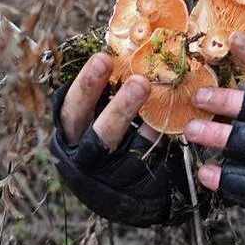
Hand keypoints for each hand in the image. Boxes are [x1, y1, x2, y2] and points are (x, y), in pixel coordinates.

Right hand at [49, 53, 196, 226]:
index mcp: (70, 137)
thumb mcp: (90, 118)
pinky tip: (173, 124)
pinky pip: (152, 165)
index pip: (71, 110)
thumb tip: (117, 48)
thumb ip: (99, 93)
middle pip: (99, 136)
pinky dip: (162, 143)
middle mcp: (85, 160)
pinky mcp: (135, 192)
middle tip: (140, 81)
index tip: (103, 58)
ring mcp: (111, 179)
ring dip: (150, 128)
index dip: (85, 86)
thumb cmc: (100, 140)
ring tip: (166, 105)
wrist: (117, 195)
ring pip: (130, 153)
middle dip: (120, 109)